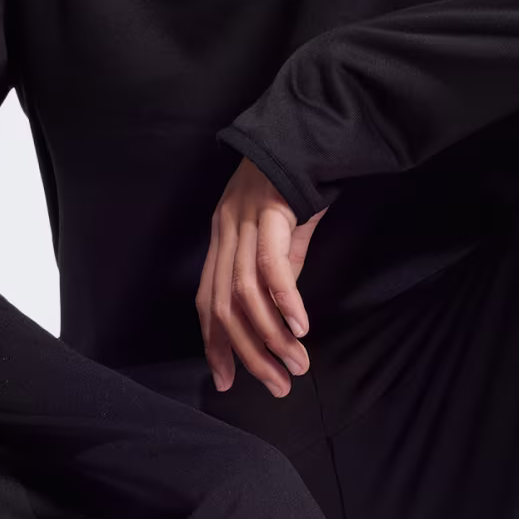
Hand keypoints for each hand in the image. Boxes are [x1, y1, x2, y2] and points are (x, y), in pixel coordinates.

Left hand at [197, 156, 324, 397]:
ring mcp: (243, 220)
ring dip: (270, 336)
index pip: (206, 302)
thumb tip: (282, 318)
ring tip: (296, 363)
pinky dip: (284, 300)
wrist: (311, 133)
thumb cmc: (300, 186)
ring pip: (244, 293)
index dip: (214, 345)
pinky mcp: (270, 209)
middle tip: (276, 385)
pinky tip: (300, 326)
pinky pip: (271, 264)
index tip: (227, 381)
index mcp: (222, 239)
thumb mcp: (283, 235)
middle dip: (248, 353)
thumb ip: (278, 272)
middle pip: (223, 306)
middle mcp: (224, 232)